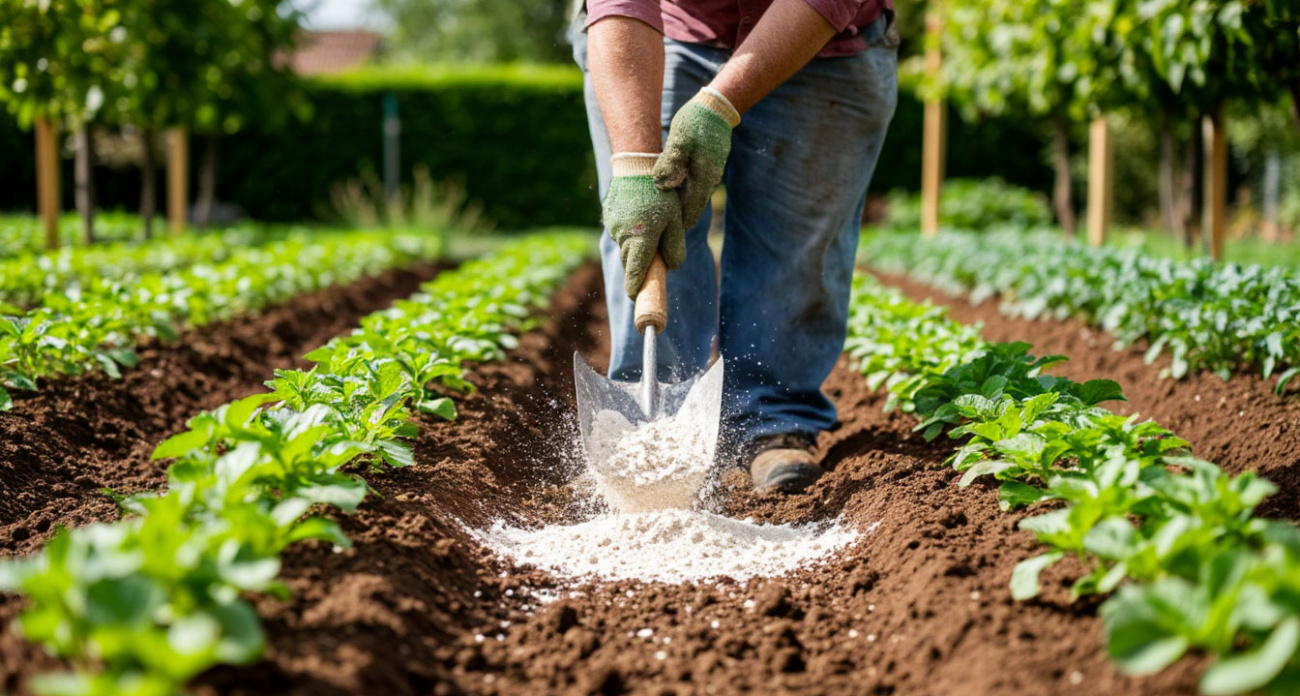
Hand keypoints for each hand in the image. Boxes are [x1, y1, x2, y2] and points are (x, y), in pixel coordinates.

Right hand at [603, 153, 686, 297]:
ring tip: (650, 227)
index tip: (636, 298)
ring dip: (636, 247)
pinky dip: (630, 233)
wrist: (636, 165)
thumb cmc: (661, 193)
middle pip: (630, 263)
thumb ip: (674, 246)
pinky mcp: (608, 218)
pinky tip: (639, 216)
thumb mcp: (675, 220)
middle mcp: (623, 236)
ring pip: (626, 248)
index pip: (635, 273)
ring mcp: (613, 227)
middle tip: (654, 261)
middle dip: (640, 266)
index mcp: (641, 238)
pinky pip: (620, 234)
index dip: (636, 288)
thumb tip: (672, 267)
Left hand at [653, 88, 739, 229]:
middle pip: (689, 209)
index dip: (676, 227)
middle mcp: (708, 181)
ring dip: (673, 205)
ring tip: (652, 212)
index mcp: (704, 178)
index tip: (659, 236)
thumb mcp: (680, 140)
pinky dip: (677, 191)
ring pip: (688, 197)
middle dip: (673, 219)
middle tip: (651, 229)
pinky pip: (690, 185)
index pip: (690, 213)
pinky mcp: (704, 168)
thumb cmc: (696, 121)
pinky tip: (662, 190)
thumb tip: (661, 185)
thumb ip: (671, 163)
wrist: (716, 106)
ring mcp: (708, 175)